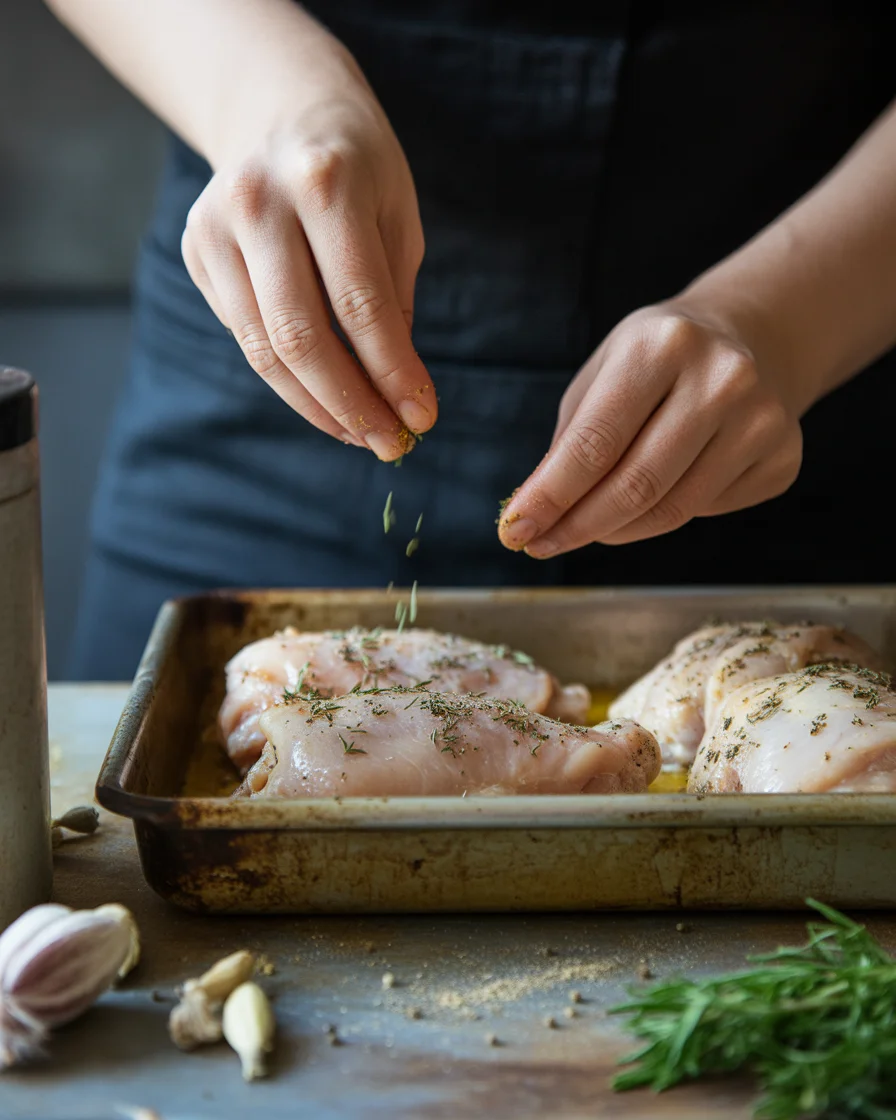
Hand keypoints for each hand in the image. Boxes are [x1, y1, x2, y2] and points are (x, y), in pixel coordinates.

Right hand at [181, 45, 433, 459]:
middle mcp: (258, 203)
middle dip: (352, 405)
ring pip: (264, 350)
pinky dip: (288, 378)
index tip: (422, 419)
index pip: (361, 306)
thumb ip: (393, 299)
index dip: (392, 373)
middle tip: (389, 444)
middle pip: (302, 337)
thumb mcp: (396, 214)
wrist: (277, 105)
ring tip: (361, 433)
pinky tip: (325, 395)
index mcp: (324, 183)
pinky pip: (245, 336)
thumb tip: (396, 393)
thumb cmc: (355, 165)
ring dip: (318, 406)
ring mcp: (215, 228)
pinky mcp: (196, 251)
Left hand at [497, 302, 803, 554]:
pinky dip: (666, 515)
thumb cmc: (657, 361)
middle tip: (543, 544)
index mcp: (661, 346)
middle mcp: (720, 380)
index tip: (516, 531)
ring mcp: (761, 420)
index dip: (551, 497)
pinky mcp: (783, 457)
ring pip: (672, 510)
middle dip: (579, 527)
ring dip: (617, 531)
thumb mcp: (602, 377)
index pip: (595, 443)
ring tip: (588, 526)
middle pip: (636, 486)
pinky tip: (659, 491)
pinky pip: (706, 511)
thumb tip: (534, 514)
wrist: (751, 337)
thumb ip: (569, 444)